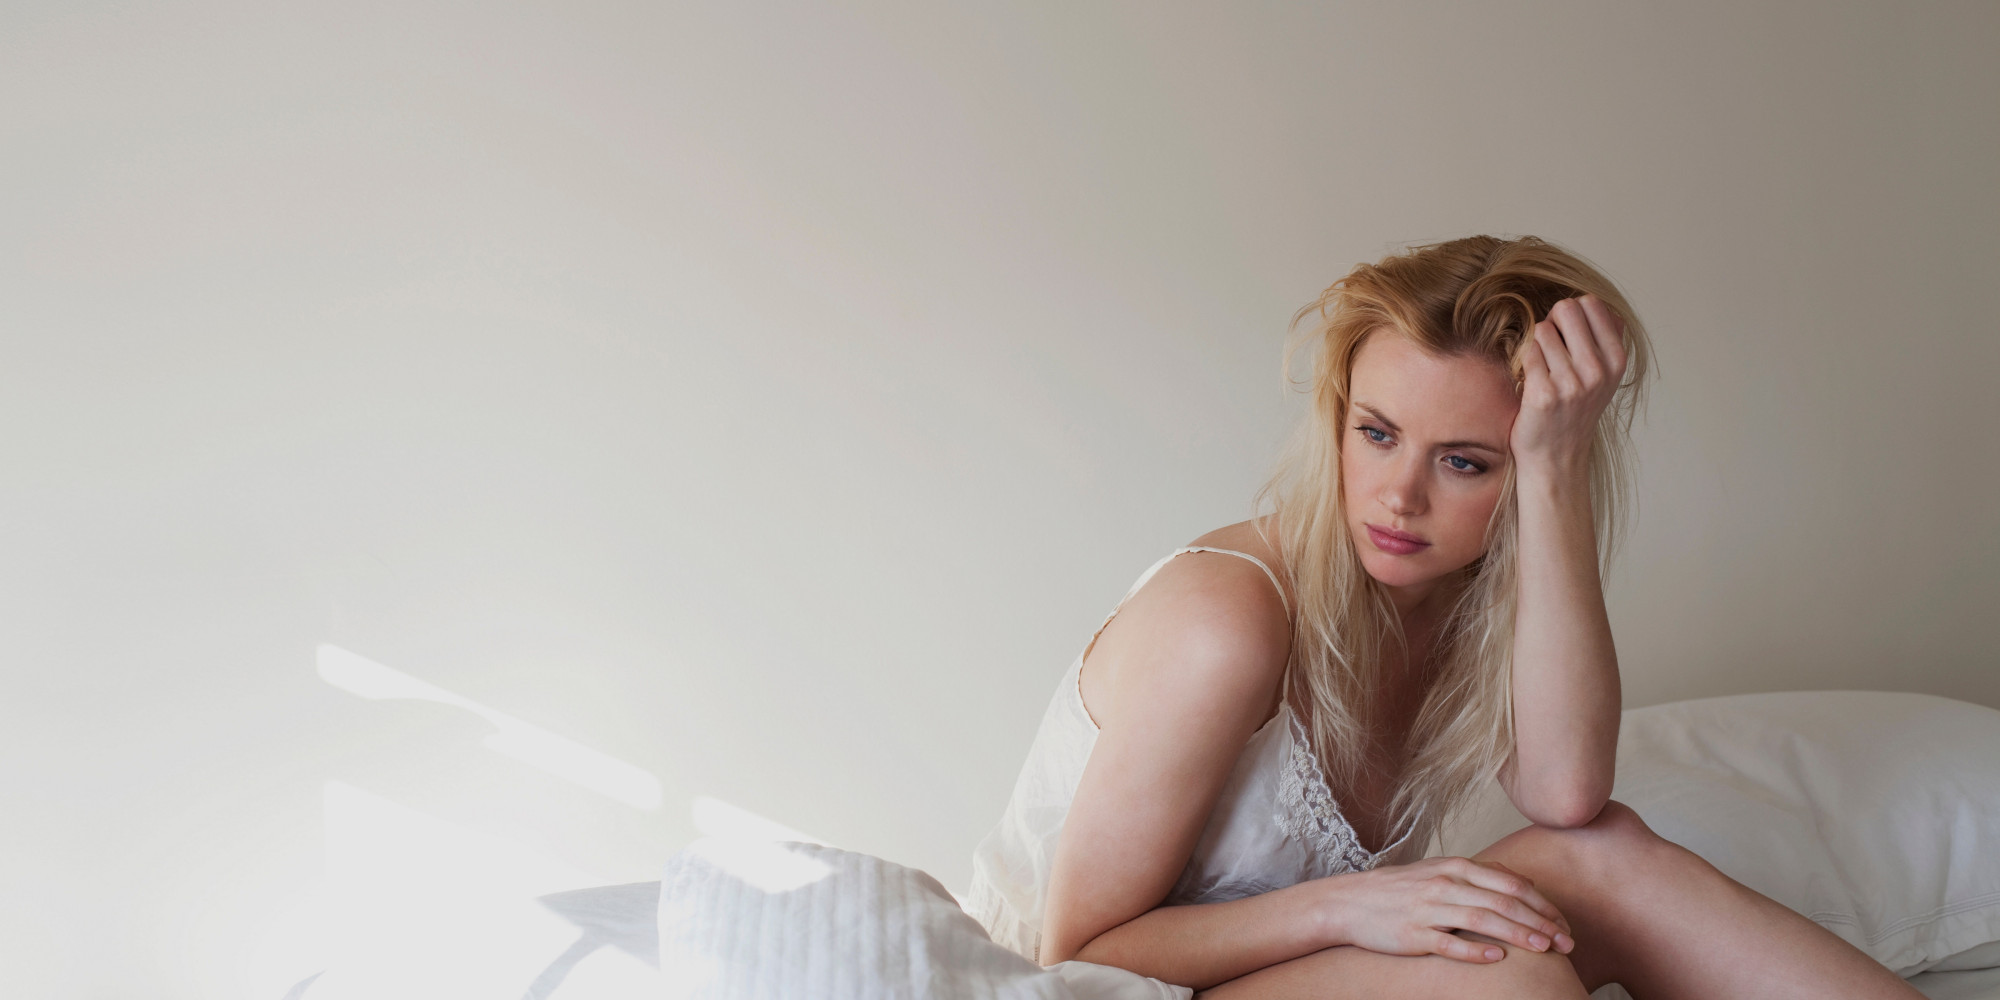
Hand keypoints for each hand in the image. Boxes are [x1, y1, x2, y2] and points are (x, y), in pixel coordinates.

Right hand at [1319, 856, 1575, 963]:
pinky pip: (1448, 944)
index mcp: (1455, 867)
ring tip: (1544, 949)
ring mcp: (1428, 909)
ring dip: (1518, 934)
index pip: (1511, 884)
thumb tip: (1517, 884)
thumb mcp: (1438, 872)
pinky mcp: (1413, 935)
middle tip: (1566, 943)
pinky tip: (1497, 958)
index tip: (1564, 925)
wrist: (1349, 902)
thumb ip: (1476, 877)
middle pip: (1503, 902)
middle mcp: (1445, 885)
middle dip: (1540, 923)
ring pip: (1483, 920)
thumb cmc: (1399, 890)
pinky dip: (1475, 951)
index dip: (1543, 905)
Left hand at [1509, 295, 1628, 476]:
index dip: (1571, 313)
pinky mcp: (1544, 394)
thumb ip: (1605, 338)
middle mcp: (1598, 370)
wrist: (1556, 457)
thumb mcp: (1603, 376)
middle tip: (1550, 347)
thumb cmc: (1575, 411)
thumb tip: (1595, 303)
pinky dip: (1523, 362)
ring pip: (1542, 330)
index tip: (1567, 334)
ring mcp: (1572, 383)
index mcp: (1616, 360)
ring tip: (1542, 370)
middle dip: (1552, 321)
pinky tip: (1531, 382)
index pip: (1591, 303)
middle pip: (1566, 309)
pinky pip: (1526, 352)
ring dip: (1535, 345)